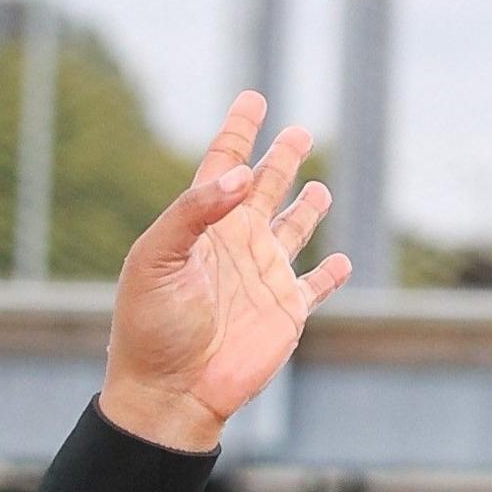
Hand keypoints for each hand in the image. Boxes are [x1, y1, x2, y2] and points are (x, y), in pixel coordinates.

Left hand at [100, 91, 351, 452]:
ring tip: (316, 189)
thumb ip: (194, 213)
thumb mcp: (157, 261)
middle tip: (298, 132)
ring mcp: (263, 278)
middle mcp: (235, 246)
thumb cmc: (151, 327)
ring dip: (307, 209)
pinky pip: (316, 287)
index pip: (222, 168)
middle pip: (263, 190)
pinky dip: (332, 274)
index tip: (252, 99)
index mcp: (201, 229)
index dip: (238, 133)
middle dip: (280, 160)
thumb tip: (240, 177)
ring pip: (294, 231)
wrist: (168, 392)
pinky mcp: (286, 312)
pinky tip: (340, 262)